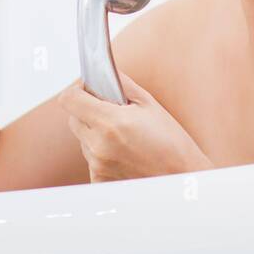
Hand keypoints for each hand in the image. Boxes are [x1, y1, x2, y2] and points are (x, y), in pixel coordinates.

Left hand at [57, 71, 212, 181]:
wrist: (183, 179)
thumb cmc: (172, 142)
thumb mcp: (149, 104)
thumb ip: (121, 84)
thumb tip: (102, 72)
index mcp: (109, 122)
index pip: (70, 99)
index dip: (78, 90)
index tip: (89, 89)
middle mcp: (98, 146)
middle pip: (74, 119)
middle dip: (87, 111)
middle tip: (111, 112)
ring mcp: (97, 166)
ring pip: (83, 140)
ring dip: (96, 134)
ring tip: (124, 138)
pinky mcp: (100, 181)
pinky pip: (91, 160)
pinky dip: (103, 154)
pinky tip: (125, 155)